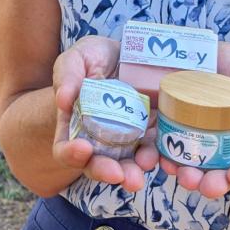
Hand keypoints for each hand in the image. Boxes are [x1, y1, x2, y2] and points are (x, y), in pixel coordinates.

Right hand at [49, 36, 158, 190]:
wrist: (127, 55)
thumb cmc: (94, 57)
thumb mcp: (77, 58)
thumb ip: (67, 75)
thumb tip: (63, 100)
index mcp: (74, 125)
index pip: (65, 149)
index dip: (71, 153)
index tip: (82, 148)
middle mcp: (99, 139)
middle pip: (98, 164)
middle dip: (107, 172)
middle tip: (119, 174)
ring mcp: (127, 138)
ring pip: (129, 163)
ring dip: (136, 170)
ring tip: (144, 166)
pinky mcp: (151, 132)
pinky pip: (156, 149)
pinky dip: (161, 155)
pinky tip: (166, 156)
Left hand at [151, 41, 229, 198]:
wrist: (220, 59)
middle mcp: (225, 149)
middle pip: (221, 174)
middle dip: (211, 183)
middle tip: (201, 183)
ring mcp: (200, 141)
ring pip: (193, 167)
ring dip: (183, 174)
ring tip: (177, 171)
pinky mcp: (177, 128)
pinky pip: (169, 146)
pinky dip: (162, 154)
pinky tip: (157, 157)